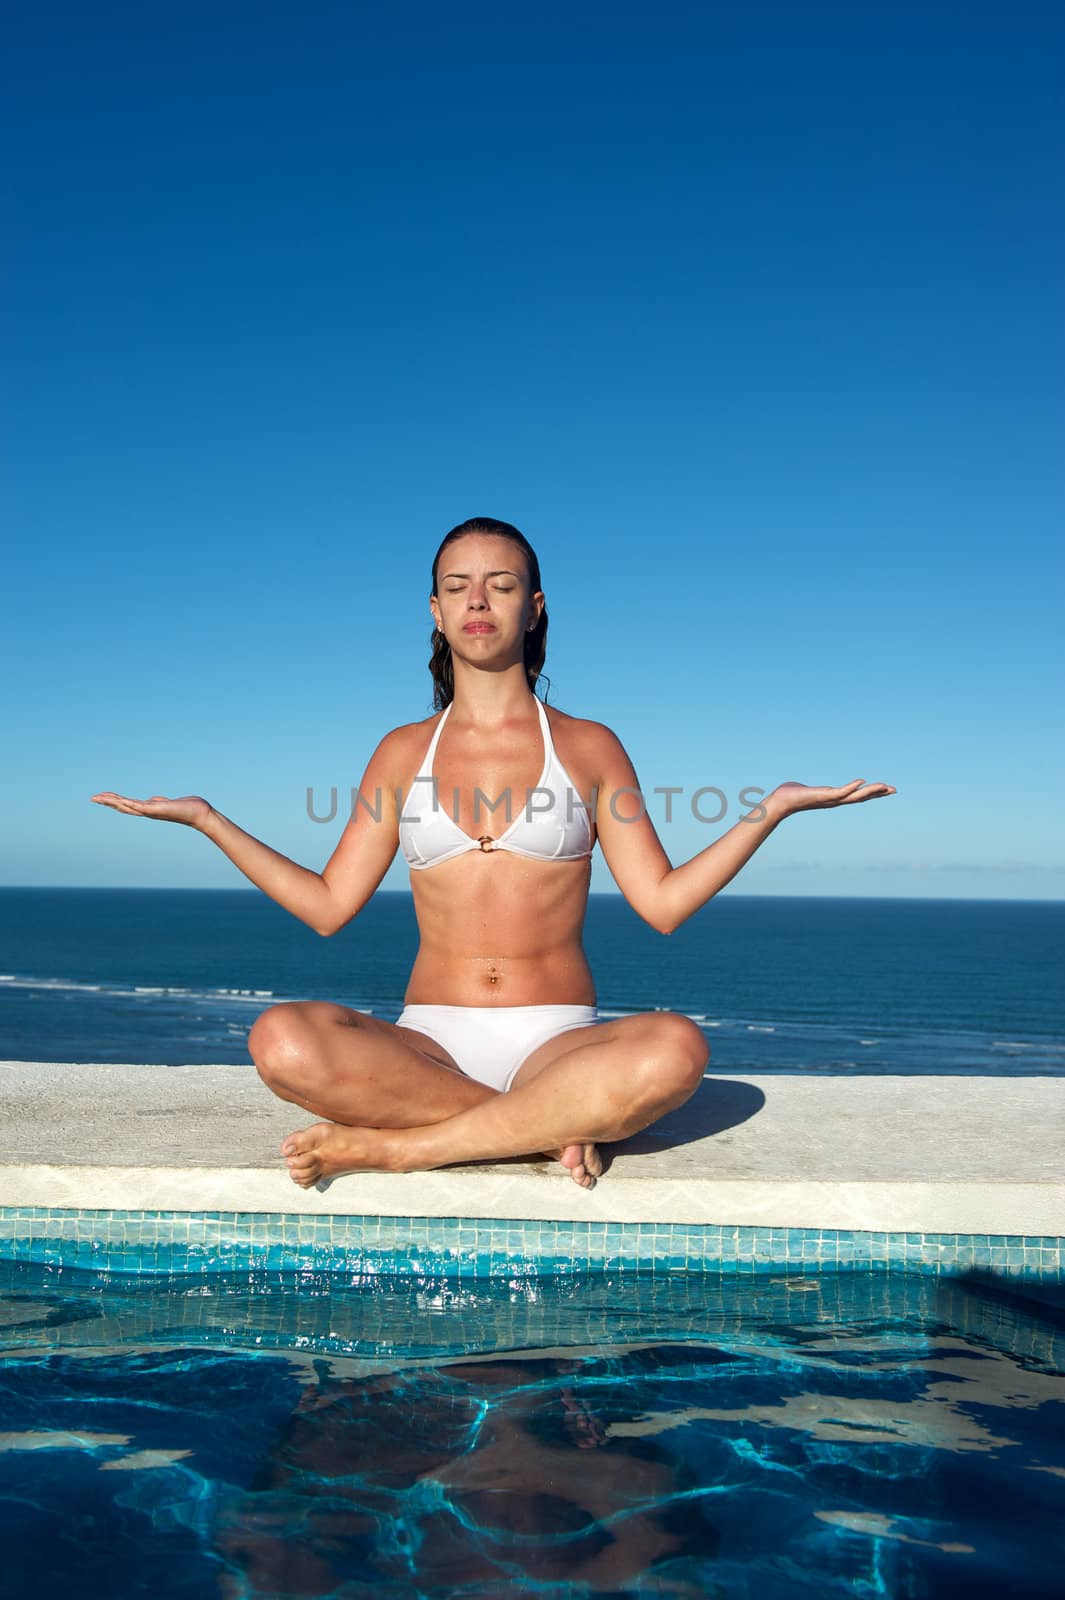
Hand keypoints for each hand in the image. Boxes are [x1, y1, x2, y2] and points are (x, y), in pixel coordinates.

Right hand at [89, 792, 212, 829]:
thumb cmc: (186, 808)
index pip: (127, 805)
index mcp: (148, 809)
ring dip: (113, 802)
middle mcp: (147, 812)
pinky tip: (119, 800)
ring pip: (127, 806)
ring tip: (99, 798)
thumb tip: (153, 799)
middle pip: (123, 807)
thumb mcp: (167, 803)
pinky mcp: (157, 809)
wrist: (199, 814)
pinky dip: (128, 803)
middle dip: (108, 802)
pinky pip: (139, 806)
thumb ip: (158, 802)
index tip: (102, 797)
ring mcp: (151, 811)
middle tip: (93, 798)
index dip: (113, 802)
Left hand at [770, 779, 895, 818]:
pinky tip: (861, 782)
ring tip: (884, 786)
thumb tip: (806, 788)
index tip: (886, 789)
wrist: (780, 802)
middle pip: (861, 797)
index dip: (872, 793)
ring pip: (854, 796)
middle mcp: (834, 801)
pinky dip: (851, 787)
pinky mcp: (823, 796)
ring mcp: (830, 799)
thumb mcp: (807, 791)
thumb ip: (812, 790)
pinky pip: (840, 792)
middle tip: (894, 789)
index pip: (857, 795)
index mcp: (833, 798)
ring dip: (870, 791)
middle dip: (878, 793)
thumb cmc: (791, 795)